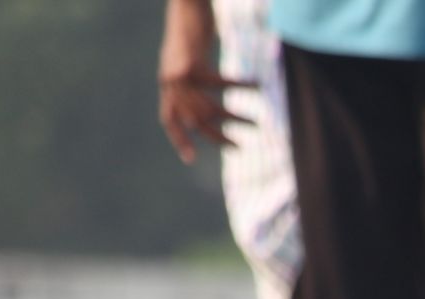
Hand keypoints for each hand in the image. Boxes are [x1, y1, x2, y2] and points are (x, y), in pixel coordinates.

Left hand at [157, 0, 249, 164]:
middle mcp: (170, 82)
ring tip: (255, 123)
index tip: (191, 159)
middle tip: (238, 146)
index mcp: (167, 83)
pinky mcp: (191, 64)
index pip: (169, 119)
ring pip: (209, 108)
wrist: (183, 4)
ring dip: (235, 118)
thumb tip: (199, 99)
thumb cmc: (188, 26)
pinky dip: (241, 86)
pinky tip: (257, 86)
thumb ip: (187, 79)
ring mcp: (179, 75)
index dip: (179, 139)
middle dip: (218, 136)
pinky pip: (221, 83)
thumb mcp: (184, 57)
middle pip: (195, 120)